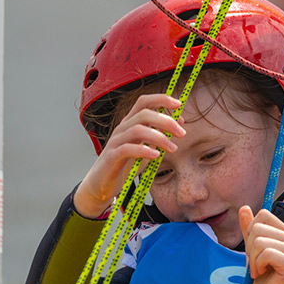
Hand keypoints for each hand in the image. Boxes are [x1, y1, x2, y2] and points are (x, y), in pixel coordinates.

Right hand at [74, 93, 185, 217]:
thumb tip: (180, 122)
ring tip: (172, 148)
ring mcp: (116, 141)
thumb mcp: (147, 148)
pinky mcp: (112, 157)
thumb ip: (161, 135)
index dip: (161, 99)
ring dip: (159, 137)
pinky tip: (156, 155)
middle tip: (182, 133)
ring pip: (137, 129)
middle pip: (144, 114)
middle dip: (166, 121)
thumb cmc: (125, 165)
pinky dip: (143, 150)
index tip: (179, 104)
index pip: (144, 102)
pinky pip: (127, 149)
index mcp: (130, 123)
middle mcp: (122, 128)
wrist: (102, 184)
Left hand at [239, 206, 283, 283]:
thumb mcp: (252, 248)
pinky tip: (263, 273)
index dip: (251, 231)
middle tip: (257, 262)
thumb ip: (248, 229)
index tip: (254, 249)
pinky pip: (265, 254)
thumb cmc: (264, 274)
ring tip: (259, 269)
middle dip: (250, 248)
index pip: (263, 214)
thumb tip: (244, 207)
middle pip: (258, 228)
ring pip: (259, 241)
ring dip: (253, 259)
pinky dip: (258, 265)